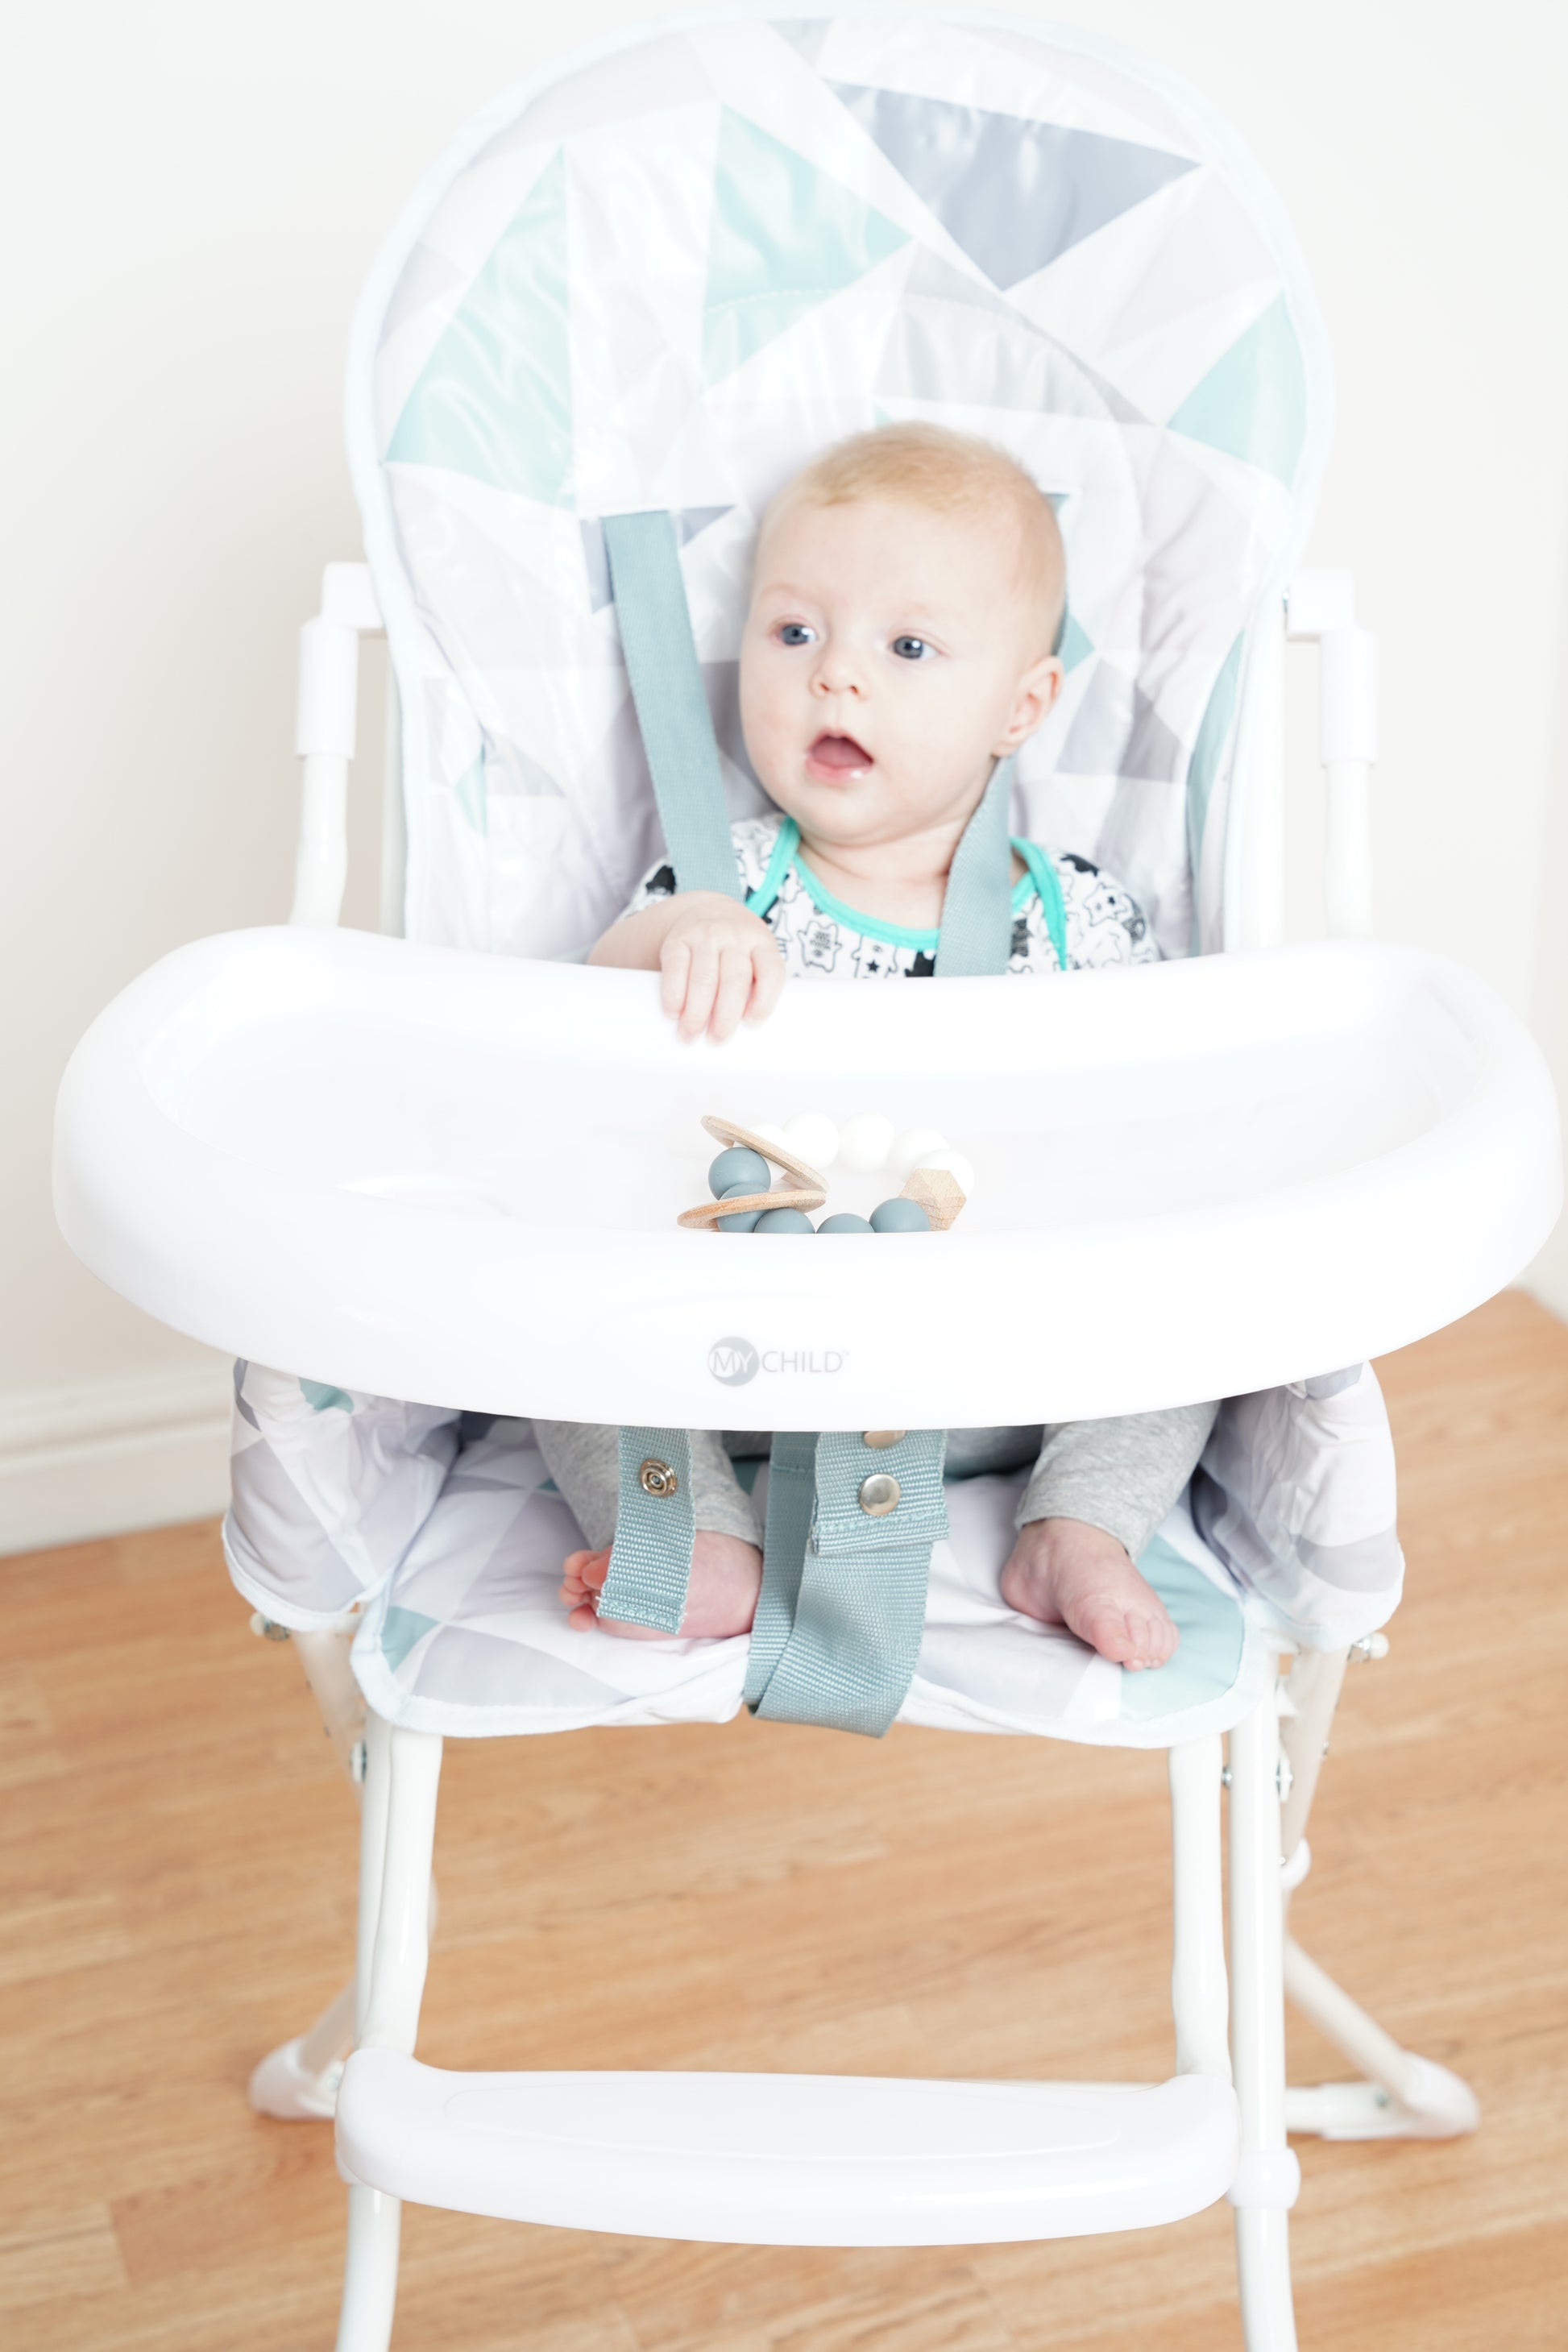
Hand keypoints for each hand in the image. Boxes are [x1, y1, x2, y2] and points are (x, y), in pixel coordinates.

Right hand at [657, 895, 784, 1041]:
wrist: (707, 911)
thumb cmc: (736, 950)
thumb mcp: (754, 957)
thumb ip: (753, 986)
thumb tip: (743, 1036)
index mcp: (762, 943)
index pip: (771, 973)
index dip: (764, 1002)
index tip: (751, 1024)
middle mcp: (735, 936)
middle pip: (734, 981)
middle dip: (725, 1017)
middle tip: (716, 1040)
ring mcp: (705, 935)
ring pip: (703, 978)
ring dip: (696, 1012)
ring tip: (689, 1035)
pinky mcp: (678, 939)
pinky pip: (675, 968)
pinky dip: (673, 994)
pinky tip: (672, 1013)